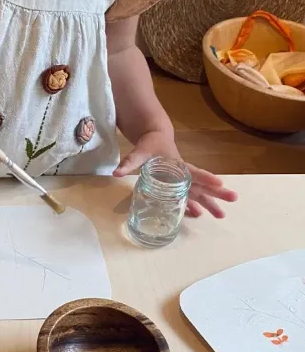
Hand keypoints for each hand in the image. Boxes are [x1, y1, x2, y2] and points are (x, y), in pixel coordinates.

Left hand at [113, 131, 237, 218]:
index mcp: (178, 165)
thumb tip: (117, 172)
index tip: (220, 182)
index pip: (194, 171)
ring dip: (209, 202)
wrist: (155, 136)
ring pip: (198, 191)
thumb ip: (130, 162)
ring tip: (222, 215)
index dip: (205, 177)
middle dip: (217, 192)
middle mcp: (183, 173)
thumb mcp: (140, 151)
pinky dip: (194, 204)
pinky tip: (199, 214)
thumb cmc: (150, 143)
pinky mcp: (178, 183)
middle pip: (202, 183)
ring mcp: (182, 179)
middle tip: (234, 199)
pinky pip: (189, 195)